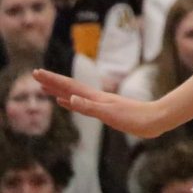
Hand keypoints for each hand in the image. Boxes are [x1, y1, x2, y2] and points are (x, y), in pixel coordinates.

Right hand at [34, 69, 168, 139]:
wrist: (156, 120)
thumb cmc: (135, 118)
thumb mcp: (111, 114)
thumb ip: (90, 107)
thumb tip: (70, 98)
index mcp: (96, 97)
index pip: (69, 86)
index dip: (52, 80)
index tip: (37, 72)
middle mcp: (96, 98)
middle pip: (69, 87)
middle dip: (52, 82)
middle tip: (35, 75)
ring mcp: (101, 103)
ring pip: (74, 94)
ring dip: (58, 90)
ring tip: (45, 88)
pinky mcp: (106, 111)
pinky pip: (82, 105)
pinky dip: (71, 102)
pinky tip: (66, 101)